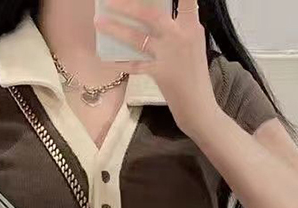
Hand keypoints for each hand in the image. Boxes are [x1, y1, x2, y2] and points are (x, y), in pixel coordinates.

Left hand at [94, 0, 218, 135]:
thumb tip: (159, 18)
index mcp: (192, 27)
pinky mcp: (159, 73)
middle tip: (110, 0)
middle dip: (130, 6)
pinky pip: (135, 66)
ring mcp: (168, 55)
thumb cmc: (196, 76)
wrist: (199, 107)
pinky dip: (119, 63)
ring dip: (116, 29)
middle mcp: (180, 37)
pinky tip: (105, 60)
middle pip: (153, 15)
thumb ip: (180, 28)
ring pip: (138, 38)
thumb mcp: (194, 45)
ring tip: (98, 21)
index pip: (187, 1)